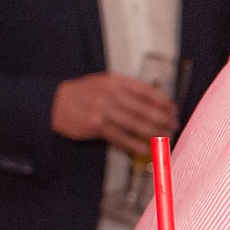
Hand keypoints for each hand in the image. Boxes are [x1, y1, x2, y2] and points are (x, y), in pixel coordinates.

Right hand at [52, 72, 178, 151]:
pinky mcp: (95, 126)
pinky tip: (146, 148)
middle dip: (163, 118)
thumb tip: (156, 99)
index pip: (146, 90)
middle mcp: (110, 94)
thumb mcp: (104, 83)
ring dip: (154, 131)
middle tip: (174, 124)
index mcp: (115, 81)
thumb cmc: (84, 93)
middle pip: (144, 108)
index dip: (163, 101)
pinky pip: (120, 136)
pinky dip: (134, 143)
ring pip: (135, 123)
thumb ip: (127, 89)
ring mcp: (102, 110)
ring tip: (166, 136)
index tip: (173, 109)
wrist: (54, 103)